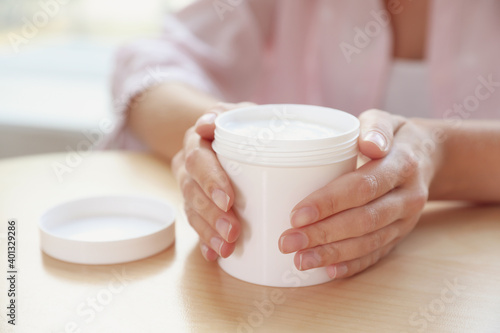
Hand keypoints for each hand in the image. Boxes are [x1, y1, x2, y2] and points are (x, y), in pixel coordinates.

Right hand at [172, 102, 253, 260]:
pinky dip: (204, 240)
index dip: (210, 180)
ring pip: (192, 211)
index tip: (228, 200)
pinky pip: (195, 224)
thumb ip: (225, 114)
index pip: (198, 160)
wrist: (221, 135)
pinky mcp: (194, 204)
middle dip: (211, 214)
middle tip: (232, 231)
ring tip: (227, 248)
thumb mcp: (238, 112)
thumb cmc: (238, 125)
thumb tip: (207, 123)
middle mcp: (188, 166)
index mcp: (197, 142)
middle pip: (192, 191)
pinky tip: (214, 254)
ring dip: (208, 231)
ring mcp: (188, 186)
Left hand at [278, 109, 439, 278]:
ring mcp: (406, 220)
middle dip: (323, 234)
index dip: (329, 202)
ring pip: (369, 242)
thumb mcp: (386, 120)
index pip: (363, 186)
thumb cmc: (394, 137)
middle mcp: (407, 197)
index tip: (296, 215)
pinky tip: (328, 271)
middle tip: (288, 242)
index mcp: (402, 165)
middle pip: (364, 220)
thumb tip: (369, 145)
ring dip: (332, 254)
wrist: (428, 157)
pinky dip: (353, 264)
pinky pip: (377, 254)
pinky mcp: (401, 234)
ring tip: (300, 260)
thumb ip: (375, 128)